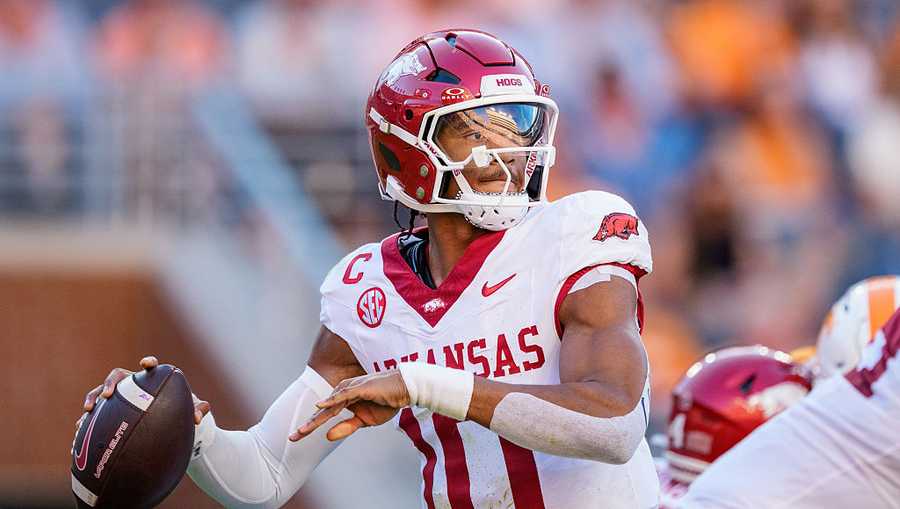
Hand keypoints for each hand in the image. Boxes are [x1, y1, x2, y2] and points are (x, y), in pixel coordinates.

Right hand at [75, 356, 209, 433]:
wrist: (167, 422)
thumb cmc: (179, 410)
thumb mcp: (190, 410)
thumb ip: (198, 409)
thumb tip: (198, 418)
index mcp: (152, 380)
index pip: (150, 367)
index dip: (148, 362)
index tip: (145, 363)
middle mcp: (133, 385)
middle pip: (117, 376)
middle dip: (110, 382)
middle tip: (108, 394)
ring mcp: (119, 397)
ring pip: (100, 393)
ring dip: (92, 399)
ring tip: (87, 412)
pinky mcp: (110, 411)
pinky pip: (95, 415)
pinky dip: (87, 422)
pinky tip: (78, 433)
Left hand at [289, 370, 409, 441]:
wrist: (405, 390)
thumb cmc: (386, 403)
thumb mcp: (365, 421)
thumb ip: (346, 427)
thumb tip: (327, 435)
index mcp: (344, 400)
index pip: (324, 416)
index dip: (311, 426)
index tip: (296, 437)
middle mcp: (344, 393)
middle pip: (322, 411)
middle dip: (308, 425)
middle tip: (292, 437)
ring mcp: (351, 389)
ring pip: (329, 406)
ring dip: (316, 419)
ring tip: (303, 431)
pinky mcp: (360, 388)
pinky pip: (343, 396)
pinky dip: (331, 401)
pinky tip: (320, 407)